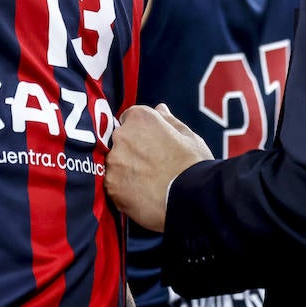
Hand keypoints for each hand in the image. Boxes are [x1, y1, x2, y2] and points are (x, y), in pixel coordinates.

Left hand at [107, 103, 212, 231]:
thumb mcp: (188, 136)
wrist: (192, 198)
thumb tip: (160, 109)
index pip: (129, 119)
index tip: (151, 145)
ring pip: (115, 164)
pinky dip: (124, 190)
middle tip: (151, 166)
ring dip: (126, 171)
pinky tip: (142, 196)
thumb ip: (169, 120)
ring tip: (148, 184)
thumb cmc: (194, 164)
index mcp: (140, 118)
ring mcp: (114, 162)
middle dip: (131, 150)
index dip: (141, 132)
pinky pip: (114, 185)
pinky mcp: (111, 186)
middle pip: (119, 141)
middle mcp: (122, 135)